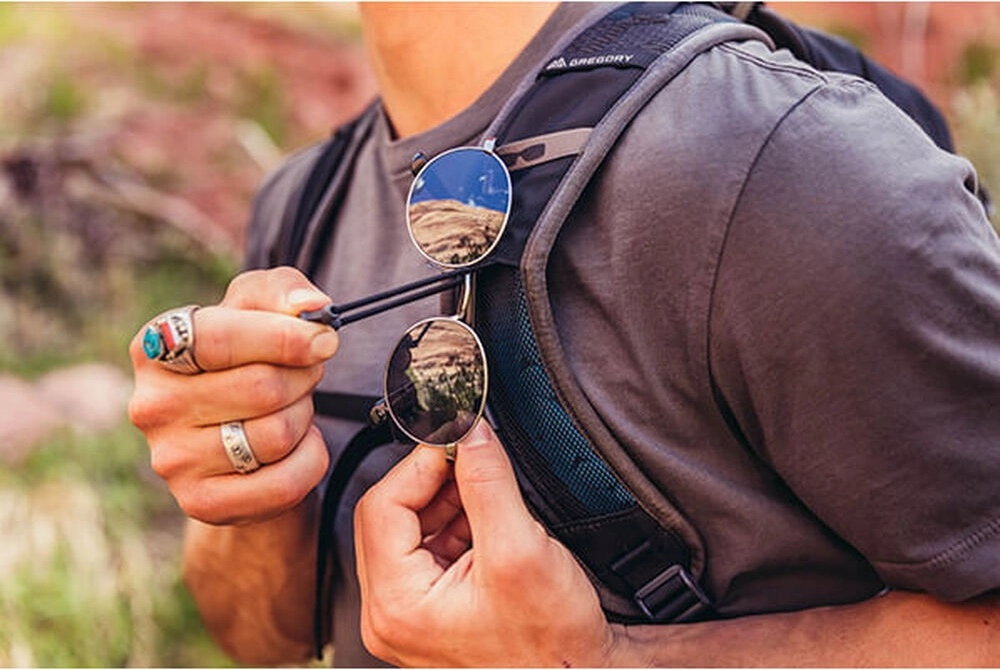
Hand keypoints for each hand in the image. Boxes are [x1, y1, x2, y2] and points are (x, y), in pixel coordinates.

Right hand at [128, 266, 335, 524]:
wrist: (238, 436)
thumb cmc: (249, 356)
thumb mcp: (260, 307)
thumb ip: (284, 291)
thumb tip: (311, 306)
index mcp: (155, 346)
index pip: (220, 338)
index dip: (284, 338)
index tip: (325, 339)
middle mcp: (150, 405)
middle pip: (261, 388)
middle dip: (304, 378)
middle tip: (307, 376)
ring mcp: (171, 460)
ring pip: (276, 435)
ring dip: (304, 417)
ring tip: (293, 409)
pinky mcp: (200, 503)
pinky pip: (285, 483)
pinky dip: (310, 460)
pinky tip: (297, 447)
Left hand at [354, 421, 620, 666]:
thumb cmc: (552, 646)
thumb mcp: (520, 550)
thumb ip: (488, 482)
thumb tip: (468, 430)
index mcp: (396, 605)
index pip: (382, 505)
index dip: (420, 465)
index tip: (456, 442)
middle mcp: (390, 614)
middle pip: (389, 515)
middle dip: (432, 482)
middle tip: (472, 461)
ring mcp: (408, 615)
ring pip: (408, 529)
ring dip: (446, 501)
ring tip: (489, 498)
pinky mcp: (430, 612)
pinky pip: (428, 550)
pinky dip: (456, 525)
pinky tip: (489, 524)